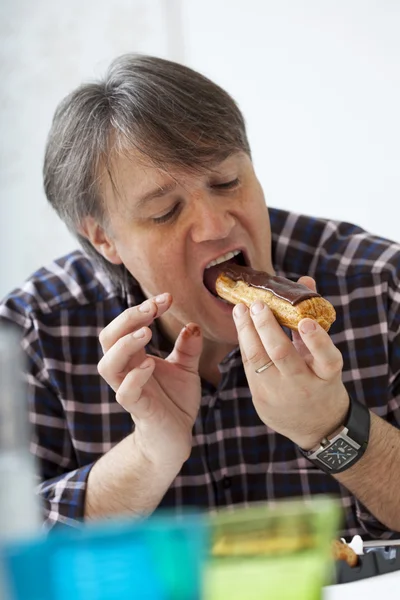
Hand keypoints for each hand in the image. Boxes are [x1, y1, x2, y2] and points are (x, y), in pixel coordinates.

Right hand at [98, 293, 201, 470]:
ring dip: (124, 345)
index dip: (144, 308)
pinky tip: (150, 365)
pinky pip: (125, 393)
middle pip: (109, 338)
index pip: (128, 325)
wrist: (176, 438)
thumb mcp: (186, 369)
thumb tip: (192, 325)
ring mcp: (128, 389)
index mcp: (135, 356)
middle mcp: (126, 370)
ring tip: (145, 332)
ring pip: (108, 364)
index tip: (168, 298)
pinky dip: (134, 377)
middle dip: (128, 318)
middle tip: (152, 307)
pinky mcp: (137, 409)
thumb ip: (187, 347)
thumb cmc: (175, 401)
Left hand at [232, 277, 349, 449]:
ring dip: (246, 331)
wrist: (314, 425)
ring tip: (240, 309)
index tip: (305, 322)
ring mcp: (279, 394)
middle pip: (282, 355)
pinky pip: (248, 366)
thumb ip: (314, 320)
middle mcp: (304, 386)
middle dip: (266, 326)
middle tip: (257, 303)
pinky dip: (245, 342)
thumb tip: (305, 281)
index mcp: (327, 375)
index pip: (327, 359)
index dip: (317, 340)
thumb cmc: (319, 379)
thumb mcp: (324, 356)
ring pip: (258, 360)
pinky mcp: (260, 399)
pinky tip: (241, 324)